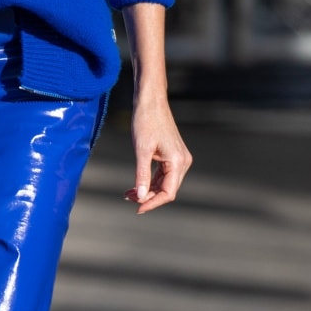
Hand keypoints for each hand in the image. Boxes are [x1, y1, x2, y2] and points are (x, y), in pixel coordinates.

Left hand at [124, 91, 191, 213]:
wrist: (151, 101)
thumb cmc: (146, 122)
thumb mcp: (141, 151)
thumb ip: (141, 175)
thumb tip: (139, 196)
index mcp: (178, 162)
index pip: (168, 192)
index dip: (152, 203)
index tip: (137, 209)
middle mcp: (183, 162)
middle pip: (167, 190)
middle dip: (148, 197)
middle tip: (127, 198)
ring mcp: (179, 158)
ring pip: (165, 183)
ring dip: (148, 190)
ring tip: (128, 193)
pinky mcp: (173, 155)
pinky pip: (163, 174)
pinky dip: (150, 180)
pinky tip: (136, 184)